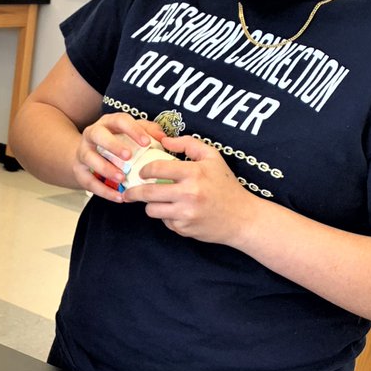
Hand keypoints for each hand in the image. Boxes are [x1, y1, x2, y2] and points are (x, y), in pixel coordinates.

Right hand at [71, 113, 167, 202]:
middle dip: (113, 145)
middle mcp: (92, 134)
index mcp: (108, 122)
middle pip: (98, 135)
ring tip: (122, 178)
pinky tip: (118, 197)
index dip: (133, 130)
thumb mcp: (132, 133)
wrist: (89, 155)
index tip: (147, 143)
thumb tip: (163, 138)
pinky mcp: (79, 170)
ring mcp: (83, 151)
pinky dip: (103, 191)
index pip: (120, 120)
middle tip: (128, 157)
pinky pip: (88, 181)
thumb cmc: (118, 142)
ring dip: (106, 168)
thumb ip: (149, 131)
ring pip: (89, 158)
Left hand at [126, 133, 259, 244]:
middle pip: (148, 192)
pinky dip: (167, 216)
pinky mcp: (184, 229)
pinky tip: (178, 211)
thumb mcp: (212, 157)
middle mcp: (188, 194)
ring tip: (155, 200)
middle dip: (133, 192)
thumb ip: (188, 144)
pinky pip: (165, 221)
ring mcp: (186, 213)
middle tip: (128, 191)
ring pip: (152, 210)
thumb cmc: (225, 185)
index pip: (157, 168)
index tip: (141, 172)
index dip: (144, 170)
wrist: (242, 218)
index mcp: (194, 173)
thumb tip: (164, 141)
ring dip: (149, 205)